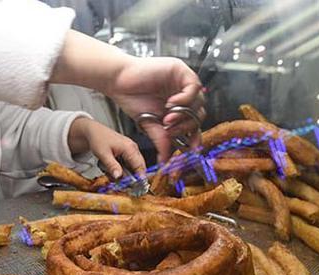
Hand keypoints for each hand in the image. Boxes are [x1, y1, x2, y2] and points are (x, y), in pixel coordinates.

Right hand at [51, 32, 204, 163]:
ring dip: (184, 114)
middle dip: (186, 126)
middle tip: (169, 130)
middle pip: (198, 114)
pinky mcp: (181, 70)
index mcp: (179, 107)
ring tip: (167, 118)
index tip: (192, 148)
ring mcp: (183, 82)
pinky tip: (171, 103)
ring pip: (199, 102)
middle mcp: (183, 94)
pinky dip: (185, 98)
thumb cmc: (132, 98)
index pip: (195, 123)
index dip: (195, 136)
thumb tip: (166, 160)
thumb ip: (162, 139)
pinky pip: (193, 86)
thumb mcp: (150, 124)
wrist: (118, 82)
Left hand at [67, 117, 145, 179]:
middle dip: (130, 177)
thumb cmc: (98, 139)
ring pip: (133, 167)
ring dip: (124, 173)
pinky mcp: (127, 152)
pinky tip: (111, 167)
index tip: (136, 188)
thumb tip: (119, 176)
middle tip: (120, 183)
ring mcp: (131, 150)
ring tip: (109, 171)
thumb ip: (112, 166)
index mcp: (130, 148)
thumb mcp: (103, 154)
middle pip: (139, 168)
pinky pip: (128, 164)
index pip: (140, 166)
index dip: (140, 178)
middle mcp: (133, 148)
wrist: (94, 131)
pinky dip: (121, 169)